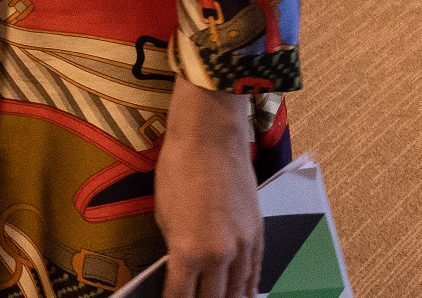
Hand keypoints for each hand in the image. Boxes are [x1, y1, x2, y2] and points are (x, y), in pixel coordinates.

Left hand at [156, 77, 262, 297]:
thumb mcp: (163, 213)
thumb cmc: (178, 169)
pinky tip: (244, 295)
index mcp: (188, 251)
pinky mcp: (258, 234)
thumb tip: (180, 270)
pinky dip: (248, 287)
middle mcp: (220, 255)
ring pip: (237, 290)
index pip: (181, 295)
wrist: (211, 138)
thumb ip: (175, 248)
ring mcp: (243, 246)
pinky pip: (255, 272)